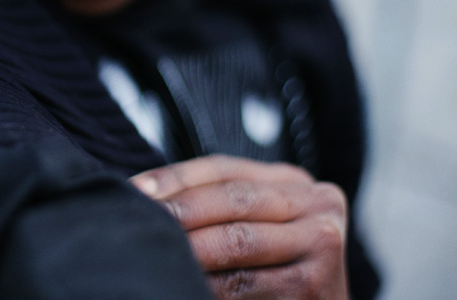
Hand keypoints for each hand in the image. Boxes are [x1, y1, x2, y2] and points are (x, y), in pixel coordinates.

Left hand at [131, 155, 347, 299]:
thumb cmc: (271, 270)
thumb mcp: (252, 223)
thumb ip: (211, 204)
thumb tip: (140, 193)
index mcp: (294, 183)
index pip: (223, 169)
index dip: (175, 177)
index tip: (134, 188)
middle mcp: (318, 207)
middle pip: (232, 200)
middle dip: (180, 210)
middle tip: (138, 218)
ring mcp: (322, 248)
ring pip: (237, 241)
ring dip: (189, 248)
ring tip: (152, 249)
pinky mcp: (315, 289)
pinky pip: (245, 284)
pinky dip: (207, 283)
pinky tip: (180, 281)